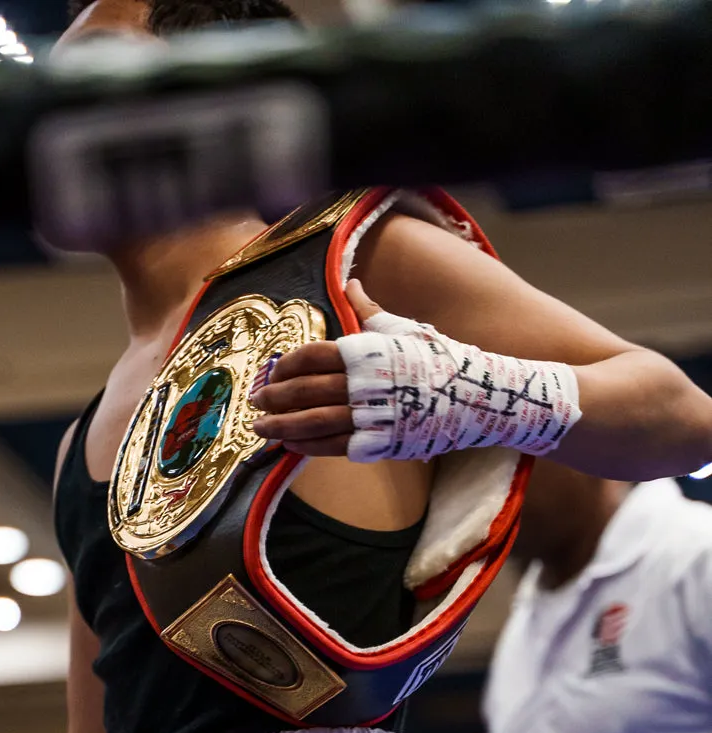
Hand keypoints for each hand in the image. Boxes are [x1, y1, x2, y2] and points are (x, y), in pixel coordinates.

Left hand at [252, 278, 580, 463]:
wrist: (480, 397)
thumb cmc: (442, 359)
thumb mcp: (406, 329)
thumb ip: (371, 312)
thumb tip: (352, 284)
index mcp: (368, 349)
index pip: (313, 355)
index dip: (285, 366)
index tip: (270, 373)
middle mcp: (366, 382)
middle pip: (306, 390)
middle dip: (275, 398)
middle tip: (254, 403)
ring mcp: (374, 415)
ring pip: (315, 422)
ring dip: (282, 426)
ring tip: (260, 429)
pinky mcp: (382, 444)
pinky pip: (335, 447)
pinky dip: (308, 446)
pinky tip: (290, 446)